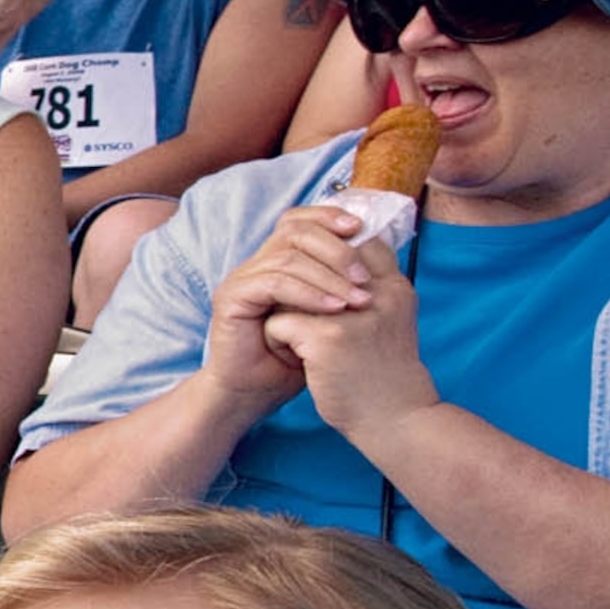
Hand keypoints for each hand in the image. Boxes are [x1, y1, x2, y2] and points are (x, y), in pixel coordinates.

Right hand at [202, 202, 381, 409]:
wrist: (260, 391)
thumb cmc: (298, 355)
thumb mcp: (330, 313)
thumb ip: (344, 280)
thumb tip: (378, 246)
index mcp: (279, 259)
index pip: (301, 219)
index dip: (330, 217)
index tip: (362, 230)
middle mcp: (257, 263)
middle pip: (296, 231)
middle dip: (337, 250)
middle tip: (366, 277)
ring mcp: (242, 278)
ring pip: (288, 257)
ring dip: (329, 277)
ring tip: (358, 301)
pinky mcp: (231, 297)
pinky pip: (274, 283)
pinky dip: (307, 294)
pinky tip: (333, 310)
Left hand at [259, 238, 437, 444]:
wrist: (395, 421)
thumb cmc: (383, 373)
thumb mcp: (388, 322)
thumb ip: (367, 292)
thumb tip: (324, 261)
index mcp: (394, 287)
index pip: (354, 243)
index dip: (325, 261)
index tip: (316, 289)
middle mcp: (378, 293)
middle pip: (316, 261)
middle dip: (299, 286)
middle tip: (303, 319)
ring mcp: (353, 313)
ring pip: (290, 290)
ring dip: (287, 314)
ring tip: (303, 342)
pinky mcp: (328, 337)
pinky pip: (277, 322)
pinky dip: (278, 341)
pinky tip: (298, 360)